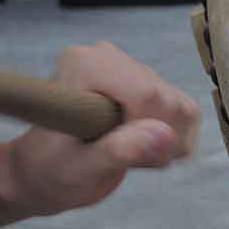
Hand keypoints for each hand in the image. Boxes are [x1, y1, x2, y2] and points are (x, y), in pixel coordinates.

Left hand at [0, 42, 199, 216]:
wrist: (42, 171)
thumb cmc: (49, 171)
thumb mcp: (78, 169)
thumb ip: (118, 151)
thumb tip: (163, 136)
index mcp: (86, 66)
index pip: (150, 94)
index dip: (151, 132)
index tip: (125, 156)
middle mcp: (109, 57)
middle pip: (170, 101)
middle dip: (160, 141)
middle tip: (125, 160)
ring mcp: (131, 68)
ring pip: (183, 107)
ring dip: (167, 143)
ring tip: (128, 154)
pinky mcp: (148, 83)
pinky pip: (186, 110)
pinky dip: (173, 138)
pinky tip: (141, 145)